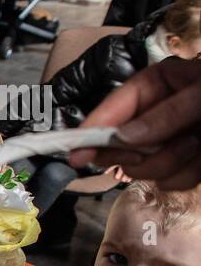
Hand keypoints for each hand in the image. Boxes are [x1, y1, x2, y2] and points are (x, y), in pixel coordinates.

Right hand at [69, 58, 200, 189]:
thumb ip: (166, 115)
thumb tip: (123, 138)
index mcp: (157, 84)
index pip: (112, 107)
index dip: (91, 130)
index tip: (76, 155)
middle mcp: (157, 113)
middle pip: (120, 145)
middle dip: (141, 154)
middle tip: (159, 150)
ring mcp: (169, 139)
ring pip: (145, 168)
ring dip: (172, 164)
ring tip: (199, 146)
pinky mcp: (184, 162)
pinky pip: (170, 181)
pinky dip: (188, 175)